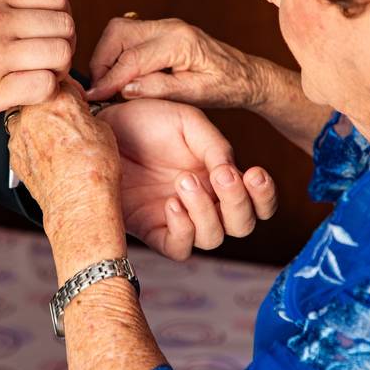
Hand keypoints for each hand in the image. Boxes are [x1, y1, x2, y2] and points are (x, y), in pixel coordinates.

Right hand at [0, 0, 75, 134]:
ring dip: (58, 69)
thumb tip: (23, 6)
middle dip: (64, 44)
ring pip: (59, 55)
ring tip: (40, 77)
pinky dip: (45, 91)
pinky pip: (43, 86)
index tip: (51, 31)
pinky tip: (29, 93)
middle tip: (49, 59)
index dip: (62, 15)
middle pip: (64, 25)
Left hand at [7, 82, 121, 231]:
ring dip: (37, 124)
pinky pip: (21, 141)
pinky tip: (50, 157)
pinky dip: (32, 145)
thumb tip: (79, 111)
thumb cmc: (96, 169)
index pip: (58, 79)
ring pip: (25, 119)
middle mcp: (32, 113)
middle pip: (37, 97)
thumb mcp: (102, 128)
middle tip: (65, 119)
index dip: (69, 88)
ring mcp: (19, 136)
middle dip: (49, 104)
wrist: (80, 203)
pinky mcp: (13, 156)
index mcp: (57, 99)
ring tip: (57, 141)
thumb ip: (82, 111)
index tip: (74, 97)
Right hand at [87, 17, 265, 108]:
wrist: (246, 75)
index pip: (132, 58)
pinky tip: (120, 76)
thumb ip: (159, 89)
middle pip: (118, 33)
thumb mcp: (196, 95)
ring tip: (108, 85)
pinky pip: (128, 35)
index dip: (109, 79)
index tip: (94, 97)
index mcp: (180, 42)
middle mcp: (170, 27)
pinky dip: (117, 54)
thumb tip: (124, 89)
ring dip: (107, 56)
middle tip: (100, 90)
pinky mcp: (161, 31)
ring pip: (119, 31)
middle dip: (102, 61)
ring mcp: (165, 26)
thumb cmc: (227, 87)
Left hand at [99, 99, 277, 260]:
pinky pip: (180, 248)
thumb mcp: (187, 122)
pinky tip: (172, 203)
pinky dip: (183, 229)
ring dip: (206, 210)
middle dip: (238, 202)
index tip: (254, 173)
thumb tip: (232, 173)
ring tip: (185, 180)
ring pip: (214, 238)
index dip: (265, 196)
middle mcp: (206, 202)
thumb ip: (216, 146)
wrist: (104, 126)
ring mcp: (180, 218)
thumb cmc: (146, 120)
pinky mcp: (153, 230)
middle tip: (220, 174)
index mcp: (220, 177)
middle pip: (242, 225)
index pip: (258, 202)